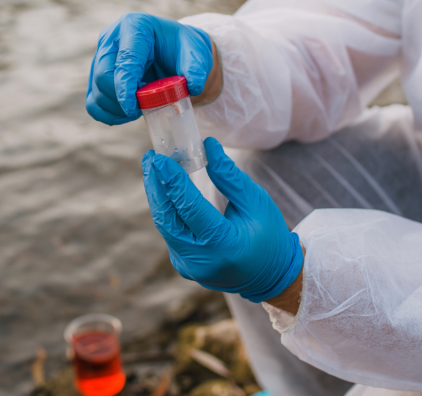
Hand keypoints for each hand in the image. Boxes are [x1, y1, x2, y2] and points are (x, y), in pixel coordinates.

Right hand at [86, 12, 211, 124]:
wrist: (174, 52)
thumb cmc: (182, 49)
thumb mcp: (195, 52)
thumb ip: (196, 67)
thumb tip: (192, 86)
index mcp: (134, 26)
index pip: (124, 61)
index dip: (125, 88)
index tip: (134, 109)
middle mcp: (111, 39)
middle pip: (103, 76)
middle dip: (121, 99)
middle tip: (144, 107)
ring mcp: (101, 56)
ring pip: (96, 92)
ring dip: (116, 109)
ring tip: (141, 109)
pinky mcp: (97, 75)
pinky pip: (93, 102)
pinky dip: (108, 114)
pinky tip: (127, 115)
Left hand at [141, 137, 303, 302]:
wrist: (270, 276)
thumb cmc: (269, 236)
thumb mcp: (256, 202)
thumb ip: (230, 177)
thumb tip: (208, 146)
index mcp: (223, 246)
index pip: (190, 208)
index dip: (173, 181)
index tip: (160, 158)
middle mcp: (200, 260)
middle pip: (168, 218)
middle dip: (156, 186)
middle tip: (150, 158)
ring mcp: (188, 266)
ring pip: (165, 226)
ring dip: (157, 196)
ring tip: (153, 168)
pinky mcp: (183, 265)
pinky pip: (170, 233)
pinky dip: (166, 210)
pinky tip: (164, 189)